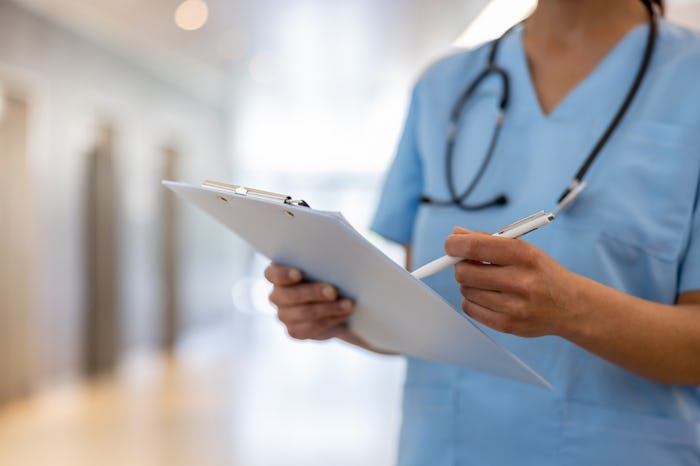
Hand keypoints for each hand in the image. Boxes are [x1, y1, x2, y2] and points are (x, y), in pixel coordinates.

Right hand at [265, 264, 353, 340]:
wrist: (335, 301)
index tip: (299, 274)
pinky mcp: (294, 331)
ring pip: (302, 313)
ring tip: (347, 305)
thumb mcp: (325, 266)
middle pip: (288, 295)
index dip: (283, 274)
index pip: (272, 274)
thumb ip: (322, 263)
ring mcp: (283, 315)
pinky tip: (342, 315)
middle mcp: (277, 295)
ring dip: (327, 309)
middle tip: (333, 291)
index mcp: (278, 274)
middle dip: (312, 292)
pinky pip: (309, 328)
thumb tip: (336, 262)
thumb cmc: (328, 275)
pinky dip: (329, 320)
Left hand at [445, 227, 578, 337]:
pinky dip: (472, 300)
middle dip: (461, 265)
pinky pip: (469, 308)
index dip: (455, 244)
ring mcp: (514, 306)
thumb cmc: (540, 272)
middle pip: (465, 271)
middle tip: (470, 264)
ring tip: (488, 282)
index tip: (451, 244)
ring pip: (465, 290)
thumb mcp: (522, 249)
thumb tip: (456, 234)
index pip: (476, 247)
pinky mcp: (507, 325)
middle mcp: (520, 281)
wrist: (570, 306)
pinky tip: (489, 296)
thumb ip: (487, 240)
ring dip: (469, 284)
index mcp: (524, 256)